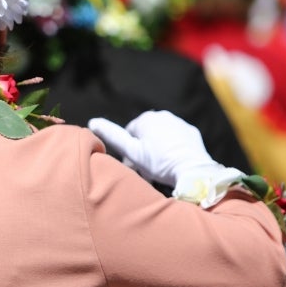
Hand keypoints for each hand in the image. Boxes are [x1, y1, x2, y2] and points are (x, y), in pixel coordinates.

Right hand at [88, 110, 220, 186]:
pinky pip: (177, 139)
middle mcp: (162, 115)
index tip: (134, 165)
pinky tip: (174, 162)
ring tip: (160, 168)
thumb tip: (92, 121)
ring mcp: (178, 122)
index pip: (129, 134)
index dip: (129, 151)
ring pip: (161, 136)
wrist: (192, 171)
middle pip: (146, 134)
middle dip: (144, 150)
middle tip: (147, 169)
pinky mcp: (191, 132)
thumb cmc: (159, 162)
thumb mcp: (131, 151)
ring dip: (158, 148)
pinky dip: (173, 148)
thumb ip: (112, 135)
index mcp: (145, 118)